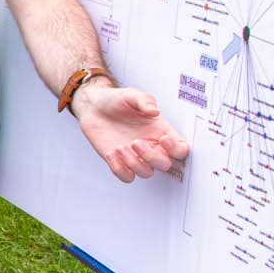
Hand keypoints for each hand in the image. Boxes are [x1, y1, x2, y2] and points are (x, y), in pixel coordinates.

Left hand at [71, 81, 190, 182]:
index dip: (176, 149)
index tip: (163, 139)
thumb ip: (145, 101)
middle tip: (135, 142)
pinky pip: (126, 177)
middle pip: (165, 164)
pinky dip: (119, 169)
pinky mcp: (120, 162)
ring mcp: (136, 156)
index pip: (180, 148)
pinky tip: (112, 153)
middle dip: (151, 157)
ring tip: (120, 147)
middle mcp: (151, 146)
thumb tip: (154, 111)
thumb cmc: (115, 100)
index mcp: (160, 131)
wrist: (93, 107)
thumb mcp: (132, 95)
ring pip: (146, 172)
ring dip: (133, 162)